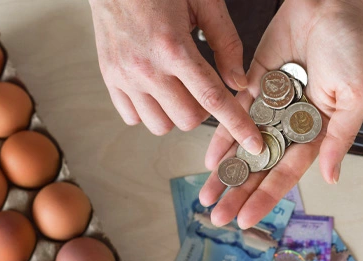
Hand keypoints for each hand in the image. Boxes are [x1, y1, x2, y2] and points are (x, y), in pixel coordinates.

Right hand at [89, 0, 262, 153]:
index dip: (238, 125)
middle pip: (188, 119)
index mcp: (173, 48)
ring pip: (161, 125)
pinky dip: (150, 111)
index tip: (254, 144)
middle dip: (205, 111)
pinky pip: (133, 117)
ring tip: (179, 88)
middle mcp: (146, 67)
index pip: (213, 100)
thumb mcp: (205, 3)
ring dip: (177, 114)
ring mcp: (124, 75)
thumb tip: (239, 82)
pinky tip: (158, 89)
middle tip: (204, 87)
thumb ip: (226, 44)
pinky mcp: (108, 76)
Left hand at [199, 0, 362, 227]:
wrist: (329, 5)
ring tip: (206, 196)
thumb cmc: (351, 48)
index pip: (287, 172)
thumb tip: (332, 179)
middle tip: (216, 217)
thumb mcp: (355, 97)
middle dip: (239, 192)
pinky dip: (222, 134)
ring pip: (245, 146)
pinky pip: (235, 114)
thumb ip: (339, 138)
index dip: (266, 196)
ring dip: (226, 171)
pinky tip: (209, 158)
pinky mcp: (256, 83)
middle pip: (261, 166)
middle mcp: (293, 124)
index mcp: (318, 131)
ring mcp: (273, 105)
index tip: (246, 218)